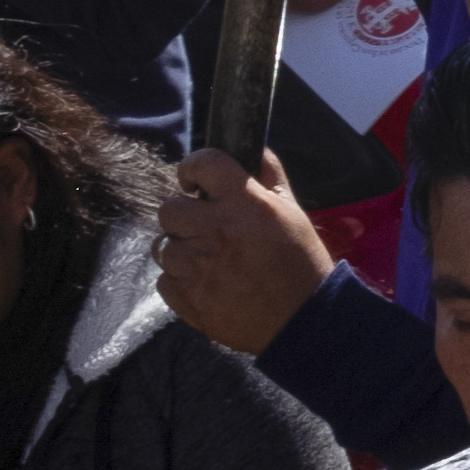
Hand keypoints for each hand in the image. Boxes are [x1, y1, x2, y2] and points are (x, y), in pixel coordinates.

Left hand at [158, 151, 335, 356]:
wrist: (305, 321)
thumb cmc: (301, 262)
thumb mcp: (292, 211)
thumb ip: (269, 175)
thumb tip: (251, 148)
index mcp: (247, 204)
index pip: (203, 163)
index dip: (193, 168)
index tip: (195, 181)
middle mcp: (219, 231)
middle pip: (169, 208)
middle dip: (183, 215)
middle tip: (202, 226)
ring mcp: (201, 268)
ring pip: (164, 247)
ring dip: (182, 251)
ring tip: (208, 260)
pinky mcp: (190, 300)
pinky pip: (166, 281)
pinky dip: (181, 282)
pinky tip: (207, 283)